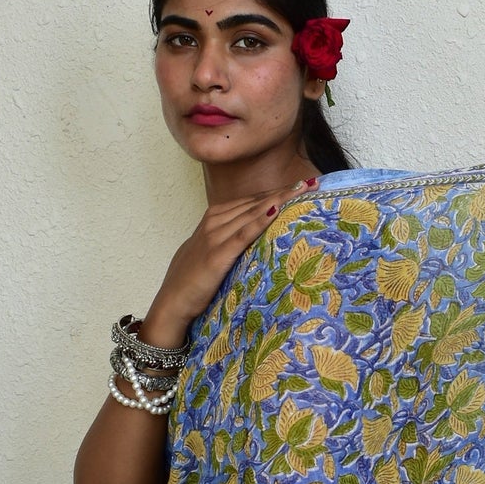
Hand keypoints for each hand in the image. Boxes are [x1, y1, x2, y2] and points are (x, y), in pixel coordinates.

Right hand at [145, 182, 317, 340]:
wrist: (172, 301)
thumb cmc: (194, 279)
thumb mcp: (213, 251)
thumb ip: (232, 239)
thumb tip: (257, 237)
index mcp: (214, 218)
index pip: (251, 201)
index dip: (276, 192)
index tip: (301, 184)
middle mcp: (214, 222)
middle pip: (255, 202)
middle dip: (284, 192)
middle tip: (312, 182)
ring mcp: (215, 237)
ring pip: (252, 213)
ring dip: (278, 199)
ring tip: (303, 190)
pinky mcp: (217, 255)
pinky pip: (243, 234)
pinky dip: (260, 220)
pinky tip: (276, 211)